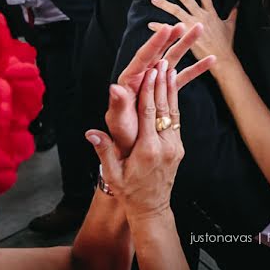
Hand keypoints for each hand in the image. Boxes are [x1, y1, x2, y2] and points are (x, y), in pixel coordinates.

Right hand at [87, 64, 183, 219]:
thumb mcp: (113, 174)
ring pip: (174, 112)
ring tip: (170, 69)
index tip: (150, 72)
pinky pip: (177, 121)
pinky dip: (174, 103)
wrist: (151, 208)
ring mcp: (174, 147)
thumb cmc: (129, 191)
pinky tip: (172, 90)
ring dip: (171, 89)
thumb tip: (91, 133)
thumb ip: (104, 152)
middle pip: (164, 108)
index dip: (149, 91)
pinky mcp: (178, 148)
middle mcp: (164, 146)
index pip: (148, 113)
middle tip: (162, 61)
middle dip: (162, 83)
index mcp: (147, 150)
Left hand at [109, 24, 215, 157]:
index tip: (166, 28)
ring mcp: (157, 82)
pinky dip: (196, 68)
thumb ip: (118, 105)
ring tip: (200, 30)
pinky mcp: (167, 89)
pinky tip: (211, 60)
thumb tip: (113, 87)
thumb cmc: (122, 135)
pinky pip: (183, 76)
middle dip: (172, 38)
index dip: (155, 43)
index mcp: (130, 81)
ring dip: (186, 46)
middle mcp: (144, 77)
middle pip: (160, 52)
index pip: (143, 57)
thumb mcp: (119, 122)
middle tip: (185, 25)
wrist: (132, 147)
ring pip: (173, 60)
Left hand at [150, 0, 237, 62]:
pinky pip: (170, 28)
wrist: (222, 59)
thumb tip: (237, 3)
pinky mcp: (186, 36)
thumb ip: (232, 13)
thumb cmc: (226, 44)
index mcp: (211, 13)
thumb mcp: (230, 26)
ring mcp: (193, 25)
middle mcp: (201, 16)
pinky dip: (159, 26)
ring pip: (176, 10)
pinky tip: (150, 24)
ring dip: (164, 4)